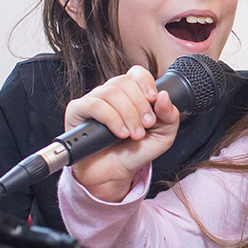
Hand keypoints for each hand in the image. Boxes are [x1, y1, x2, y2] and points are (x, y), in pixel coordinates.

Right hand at [64, 65, 180, 201]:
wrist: (114, 174)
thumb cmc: (135, 152)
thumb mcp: (163, 136)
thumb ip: (170, 116)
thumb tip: (164, 95)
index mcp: (130, 93)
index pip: (136, 73)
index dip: (146, 83)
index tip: (153, 100)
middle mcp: (111, 93)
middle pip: (125, 82)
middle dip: (140, 105)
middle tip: (146, 126)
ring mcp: (93, 100)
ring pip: (111, 92)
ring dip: (127, 114)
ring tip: (134, 134)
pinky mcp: (77, 111)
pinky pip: (94, 104)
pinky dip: (111, 118)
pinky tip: (120, 133)